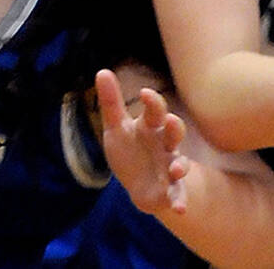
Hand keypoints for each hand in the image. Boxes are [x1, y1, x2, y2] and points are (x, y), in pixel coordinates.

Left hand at [96, 69, 190, 214]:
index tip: (145, 92)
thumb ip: (111, 102)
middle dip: (174, 127)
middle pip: (174, 133)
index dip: (153, 102)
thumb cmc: (129, 147)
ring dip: (180, 166)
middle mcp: (165, 145)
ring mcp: (170, 167)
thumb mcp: (116, 126)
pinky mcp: (171, 189)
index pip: (155, 111)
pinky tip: (178, 210)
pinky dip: (180, 202)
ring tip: (176, 169)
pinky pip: (178, 195)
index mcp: (150, 127)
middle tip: (170, 121)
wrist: (137, 181)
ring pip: (180, 163)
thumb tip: (102, 70)